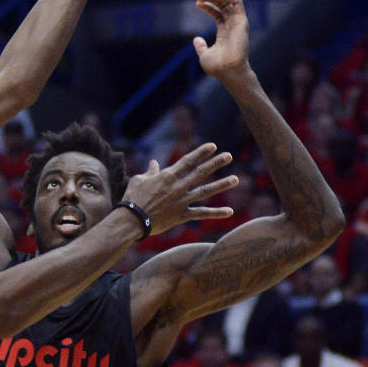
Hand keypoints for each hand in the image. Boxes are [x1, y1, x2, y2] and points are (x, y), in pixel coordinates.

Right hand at [123, 143, 237, 234]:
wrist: (132, 220)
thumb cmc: (132, 198)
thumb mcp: (139, 180)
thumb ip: (150, 172)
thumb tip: (154, 163)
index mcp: (167, 176)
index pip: (187, 161)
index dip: (201, 153)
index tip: (213, 146)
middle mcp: (177, 187)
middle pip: (200, 172)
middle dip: (215, 163)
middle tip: (229, 156)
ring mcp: (181, 201)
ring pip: (205, 191)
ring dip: (221, 184)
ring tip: (236, 179)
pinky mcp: (182, 215)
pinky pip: (201, 213)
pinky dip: (216, 213)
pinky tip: (230, 211)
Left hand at [192, 0, 250, 79]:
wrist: (228, 70)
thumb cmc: (217, 66)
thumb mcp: (204, 54)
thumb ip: (201, 46)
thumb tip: (196, 39)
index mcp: (224, 32)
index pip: (217, 13)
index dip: (208, 6)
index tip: (197, 2)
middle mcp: (232, 26)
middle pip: (223, 5)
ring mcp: (238, 23)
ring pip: (230, 1)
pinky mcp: (242, 21)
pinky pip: (237, 2)